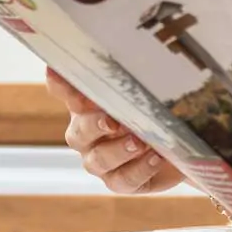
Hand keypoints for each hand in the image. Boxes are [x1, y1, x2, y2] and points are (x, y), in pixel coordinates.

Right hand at [47, 72, 186, 195]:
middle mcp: (86, 136)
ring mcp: (99, 161)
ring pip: (99, 159)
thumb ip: (133, 82)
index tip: (55, 71)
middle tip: (113, 122)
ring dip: (120, 150)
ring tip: (142, 142)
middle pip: (80, 132)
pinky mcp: (120, 182)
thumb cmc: (153, 114)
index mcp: (86, 107)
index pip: (65, 92)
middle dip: (95, 126)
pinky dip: (140, 168)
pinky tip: (156, 157)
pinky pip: (123, 179)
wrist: (176, 147)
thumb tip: (136, 50)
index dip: (60, 84)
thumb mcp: (145, 94)